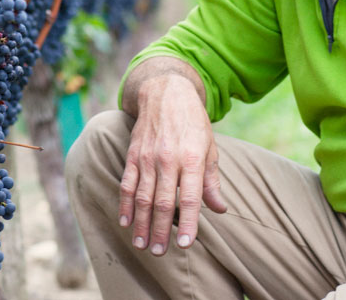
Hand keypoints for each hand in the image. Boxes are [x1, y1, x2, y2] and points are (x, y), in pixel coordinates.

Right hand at [118, 74, 226, 256]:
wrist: (166, 93)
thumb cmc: (193, 123)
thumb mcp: (210, 148)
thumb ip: (211, 181)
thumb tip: (220, 209)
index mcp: (193, 159)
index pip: (191, 198)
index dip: (188, 223)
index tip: (184, 245)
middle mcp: (169, 159)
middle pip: (163, 202)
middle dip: (161, 231)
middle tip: (159, 252)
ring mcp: (148, 157)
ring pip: (143, 197)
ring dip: (141, 223)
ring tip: (142, 244)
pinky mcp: (133, 155)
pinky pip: (127, 183)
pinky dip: (125, 204)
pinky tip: (125, 221)